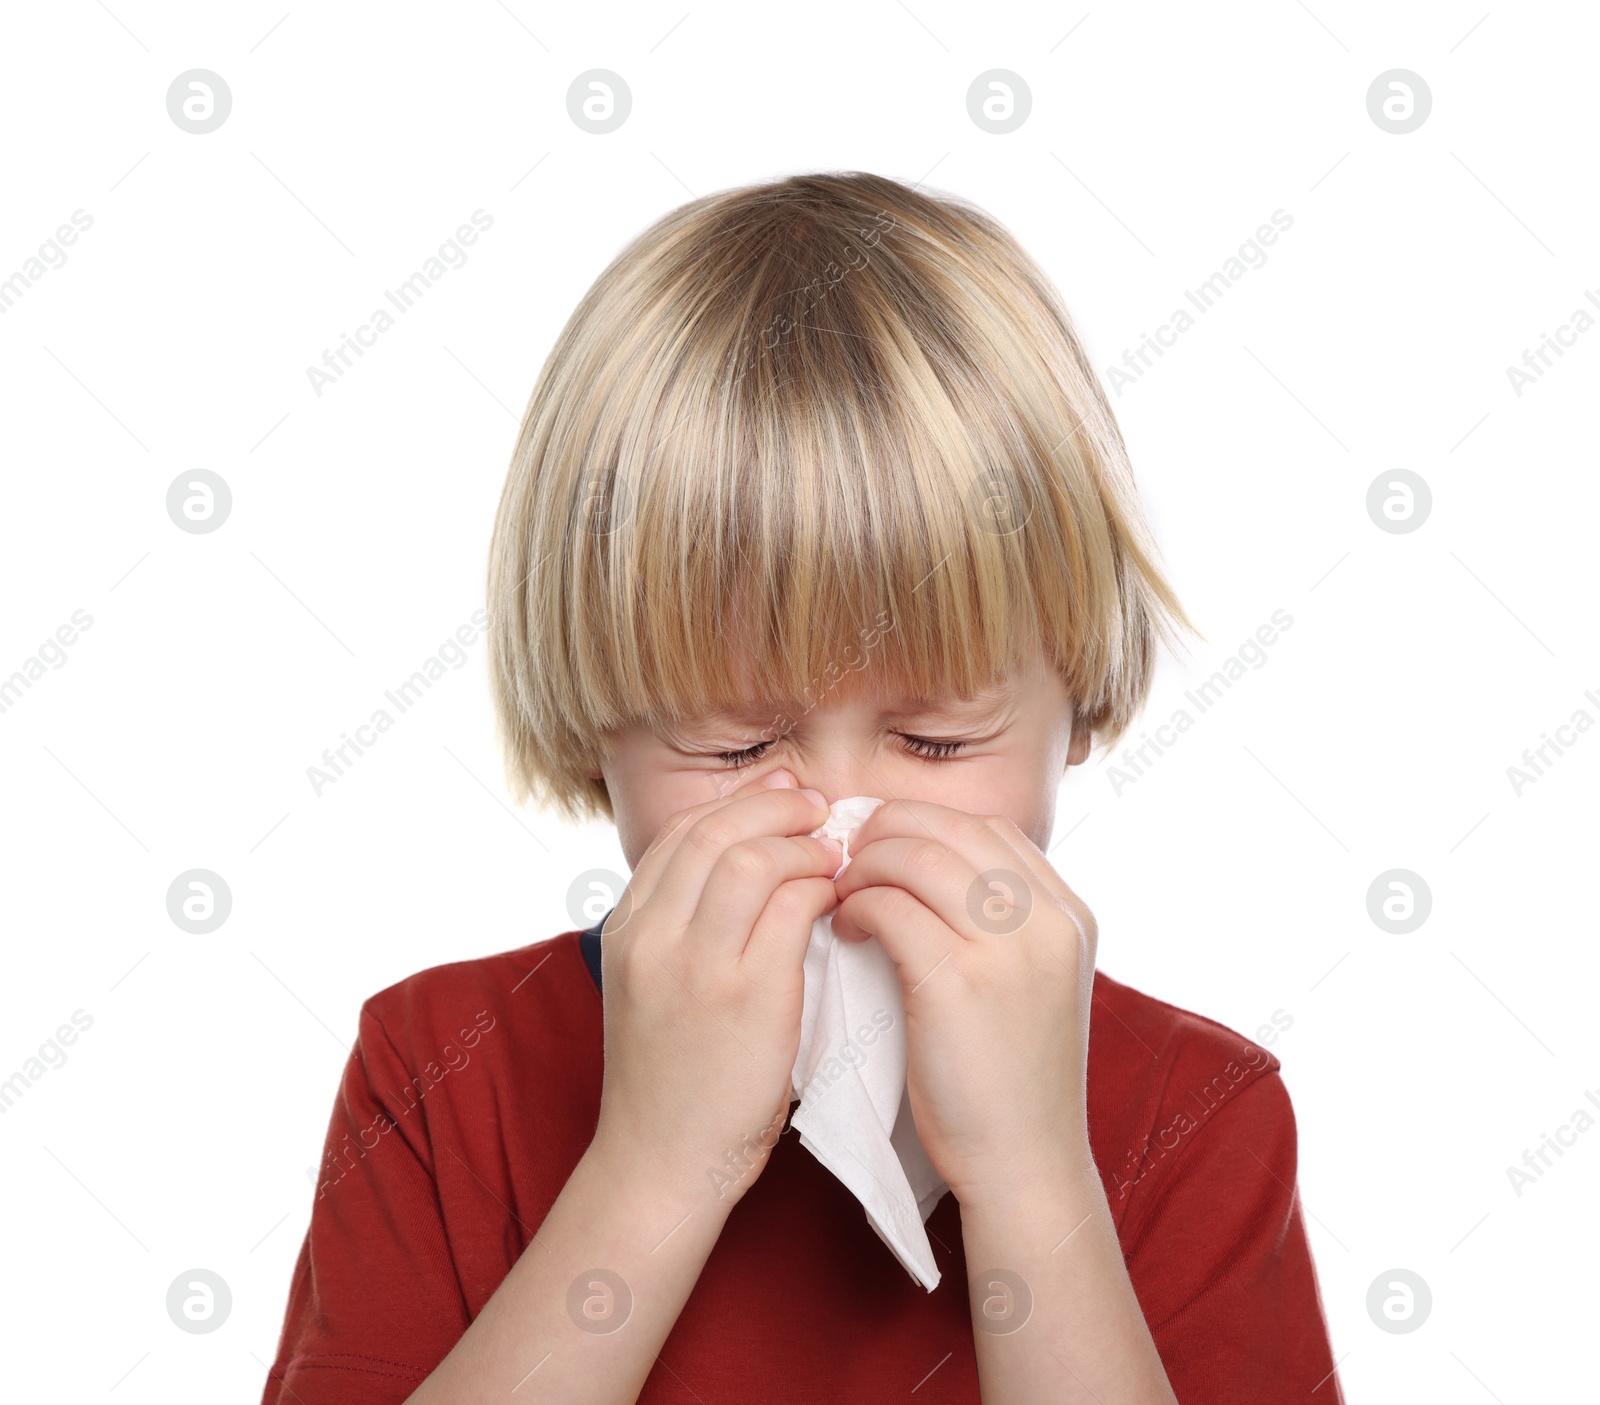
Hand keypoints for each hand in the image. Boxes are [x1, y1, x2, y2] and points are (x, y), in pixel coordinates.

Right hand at [590, 769, 842, 1210]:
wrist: (661, 1163)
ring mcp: (697, 965)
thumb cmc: (670, 1079)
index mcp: (626, 929)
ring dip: (805, 845)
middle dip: (776, 808)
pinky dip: (822, 889)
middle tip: (819, 811)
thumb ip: (679, 926)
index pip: (681, 832)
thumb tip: (740, 862)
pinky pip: (792, 907)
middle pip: (717, 830)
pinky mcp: (747, 997)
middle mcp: (652, 936)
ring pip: (754, 857)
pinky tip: (838, 899)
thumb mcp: (649, 987)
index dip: (738, 803)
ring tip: (834, 855)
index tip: (781, 797)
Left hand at [829, 799, 1099, 1207]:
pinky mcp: (960, 983)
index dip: (926, 822)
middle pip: (951, 827)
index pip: (989, 826)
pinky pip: (891, 907)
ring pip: (917, 855)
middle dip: (886, 831)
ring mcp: (1009, 949)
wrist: (1026, 1165)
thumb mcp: (1034, 984)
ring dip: (865, 866)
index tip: (884, 846)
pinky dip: (857, 906)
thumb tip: (931, 868)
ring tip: (842, 894)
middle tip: (847, 859)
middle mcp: (1049, 919)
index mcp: (1070, 914)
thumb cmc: (1013, 1080)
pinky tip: (847, 929)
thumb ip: (1004, 924)